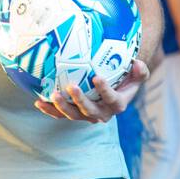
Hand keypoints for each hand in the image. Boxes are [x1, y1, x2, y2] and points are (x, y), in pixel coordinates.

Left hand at [34, 58, 150, 122]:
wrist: (116, 89)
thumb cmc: (127, 78)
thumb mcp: (138, 74)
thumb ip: (141, 70)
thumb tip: (136, 63)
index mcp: (117, 104)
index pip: (111, 99)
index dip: (104, 90)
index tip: (97, 77)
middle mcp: (102, 113)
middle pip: (90, 111)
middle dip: (80, 101)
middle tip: (71, 86)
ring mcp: (87, 115)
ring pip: (73, 115)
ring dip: (62, 107)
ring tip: (53, 94)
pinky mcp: (75, 114)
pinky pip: (61, 114)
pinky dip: (50, 109)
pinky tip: (38, 101)